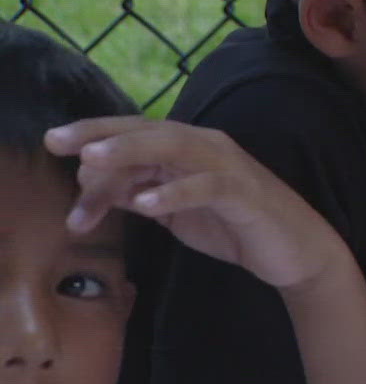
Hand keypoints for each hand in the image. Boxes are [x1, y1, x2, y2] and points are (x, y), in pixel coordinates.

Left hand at [45, 117, 347, 290]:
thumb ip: (139, 192)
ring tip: (92, 161)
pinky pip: (207, 186)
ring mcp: (228, 167)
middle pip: (148, 131)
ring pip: (175, 148)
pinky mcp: (246, 193)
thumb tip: (92, 183)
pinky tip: (145, 205)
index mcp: (189, 149)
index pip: (135, 133)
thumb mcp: (175, 212)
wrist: (295, 252)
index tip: (53, 144)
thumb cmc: (235, 228)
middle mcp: (207, 147)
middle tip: (59, 142)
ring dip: (131, 153)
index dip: (94, 134)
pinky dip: (175, 192)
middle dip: (101, 135)